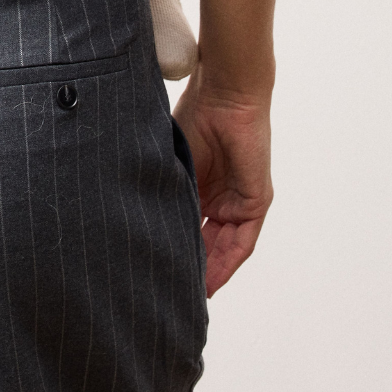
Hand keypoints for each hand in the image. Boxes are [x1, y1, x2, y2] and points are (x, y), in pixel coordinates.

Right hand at [172, 74, 272, 297]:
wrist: (223, 95)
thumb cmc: (194, 117)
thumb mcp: (173, 164)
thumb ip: (165, 190)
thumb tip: (136, 220)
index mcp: (198, 186)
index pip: (188, 227)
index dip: (176, 250)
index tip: (157, 274)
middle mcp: (220, 197)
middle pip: (206, 243)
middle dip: (192, 269)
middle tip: (173, 294)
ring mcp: (239, 201)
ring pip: (223, 247)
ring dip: (210, 272)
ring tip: (191, 296)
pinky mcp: (256, 201)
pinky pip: (242, 242)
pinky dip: (227, 262)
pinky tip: (212, 280)